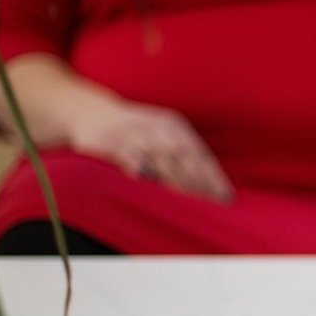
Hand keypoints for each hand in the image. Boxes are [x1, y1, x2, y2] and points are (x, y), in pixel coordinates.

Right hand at [68, 99, 233, 202]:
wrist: (91, 113)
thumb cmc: (136, 133)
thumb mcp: (162, 138)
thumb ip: (184, 158)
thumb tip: (213, 189)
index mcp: (174, 126)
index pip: (199, 153)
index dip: (213, 175)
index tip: (225, 196)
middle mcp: (158, 127)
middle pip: (184, 156)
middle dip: (199, 180)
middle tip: (211, 203)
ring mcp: (135, 132)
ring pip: (160, 156)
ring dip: (176, 178)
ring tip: (190, 199)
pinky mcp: (111, 140)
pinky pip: (127, 152)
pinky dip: (137, 163)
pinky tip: (146, 178)